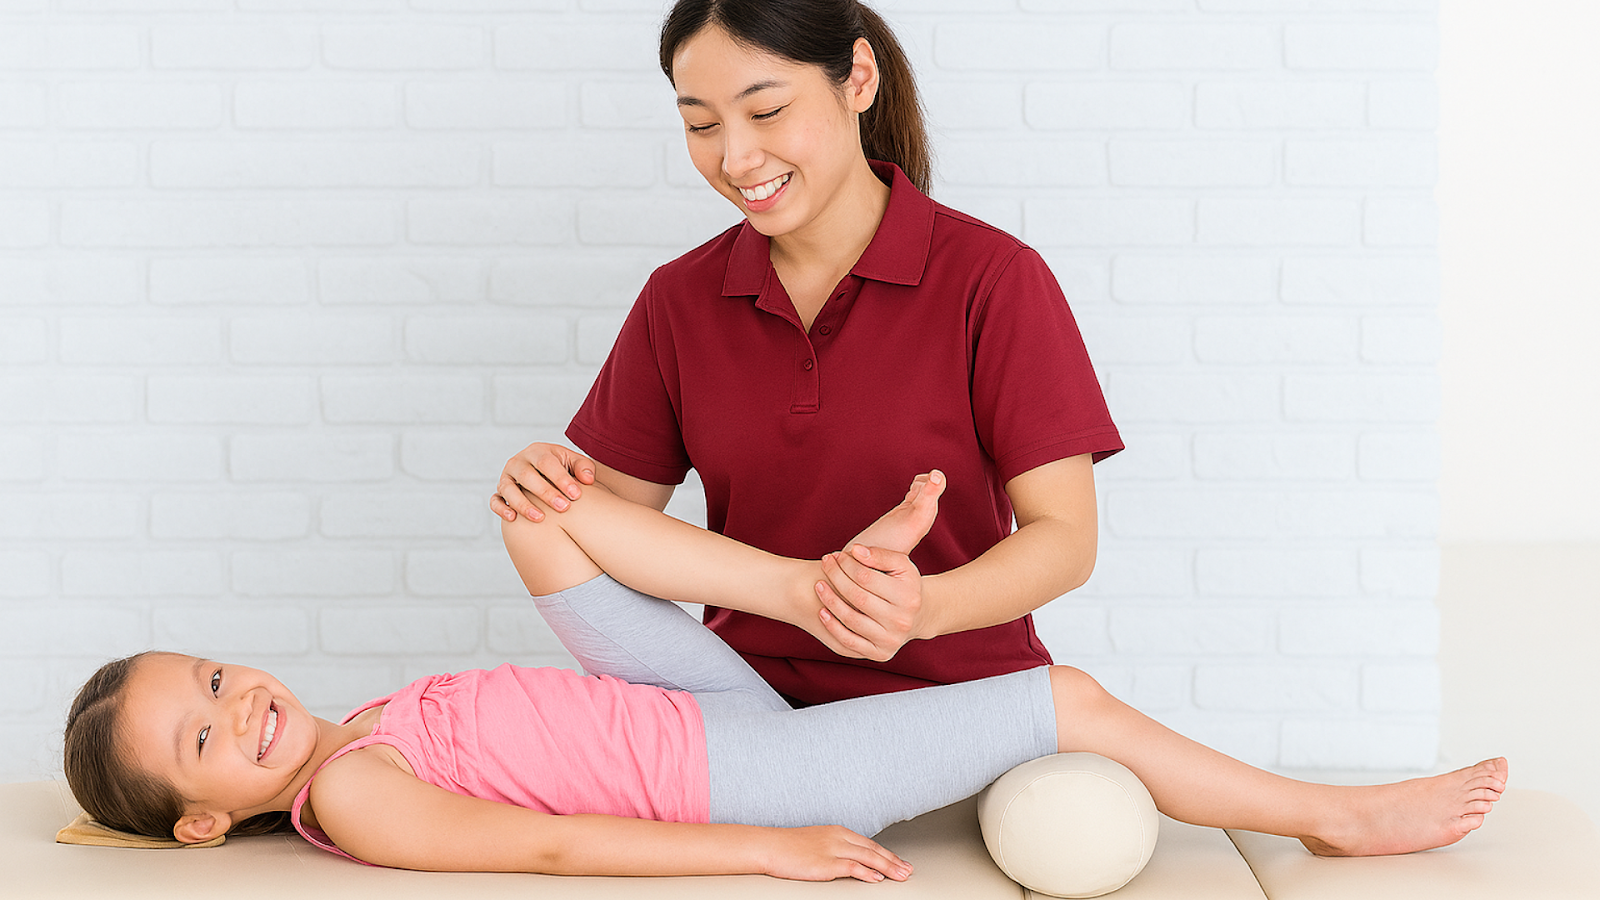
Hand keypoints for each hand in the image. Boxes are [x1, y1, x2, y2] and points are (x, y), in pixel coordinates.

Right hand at [490, 443, 595, 522]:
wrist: (545, 473)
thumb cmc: (562, 468)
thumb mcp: (574, 462)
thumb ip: (584, 467)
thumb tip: (587, 479)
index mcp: (537, 452)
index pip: (546, 462)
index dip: (561, 478)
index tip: (576, 494)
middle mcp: (518, 462)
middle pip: (527, 476)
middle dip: (545, 492)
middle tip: (564, 507)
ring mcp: (506, 477)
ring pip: (508, 489)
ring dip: (523, 504)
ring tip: (540, 518)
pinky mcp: (500, 492)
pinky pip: (495, 500)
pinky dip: (501, 509)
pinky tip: (513, 518)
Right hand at [759, 825, 912, 882]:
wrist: (769, 845)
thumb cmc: (788, 846)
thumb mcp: (816, 841)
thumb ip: (834, 848)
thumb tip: (849, 859)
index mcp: (838, 831)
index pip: (869, 843)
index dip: (887, 854)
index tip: (899, 861)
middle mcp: (839, 838)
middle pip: (873, 849)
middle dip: (893, 861)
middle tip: (908, 869)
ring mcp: (833, 849)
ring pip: (868, 857)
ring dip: (888, 867)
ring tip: (901, 875)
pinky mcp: (825, 862)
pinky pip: (852, 867)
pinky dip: (867, 873)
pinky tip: (877, 878)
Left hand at [814, 544, 924, 661]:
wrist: (917, 616)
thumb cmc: (903, 584)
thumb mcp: (900, 565)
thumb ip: (879, 555)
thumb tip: (855, 550)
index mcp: (908, 596)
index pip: (866, 577)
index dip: (847, 565)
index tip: (836, 556)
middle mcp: (901, 621)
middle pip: (858, 598)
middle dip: (836, 578)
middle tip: (825, 565)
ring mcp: (891, 640)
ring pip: (852, 620)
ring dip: (830, 601)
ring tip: (819, 585)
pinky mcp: (880, 654)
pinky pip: (850, 642)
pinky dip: (833, 626)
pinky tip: (822, 612)